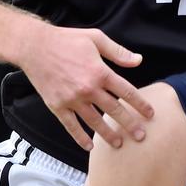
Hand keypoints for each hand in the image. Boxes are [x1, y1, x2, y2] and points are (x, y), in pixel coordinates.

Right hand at [18, 22, 154, 150]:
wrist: (35, 46)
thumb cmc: (66, 40)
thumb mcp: (96, 39)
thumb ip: (118, 52)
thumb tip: (138, 60)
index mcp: (100, 72)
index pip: (127, 92)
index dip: (140, 104)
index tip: (150, 114)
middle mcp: (88, 88)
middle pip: (114, 110)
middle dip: (130, 124)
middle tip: (141, 136)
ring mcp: (72, 99)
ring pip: (95, 122)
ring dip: (108, 134)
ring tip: (119, 144)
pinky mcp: (57, 106)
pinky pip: (71, 126)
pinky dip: (80, 137)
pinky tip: (89, 146)